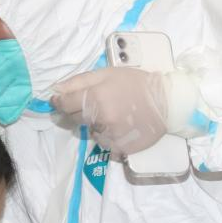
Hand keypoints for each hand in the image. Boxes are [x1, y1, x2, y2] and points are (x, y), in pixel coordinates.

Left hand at [52, 67, 174, 155]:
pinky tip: (119, 125)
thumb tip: (55, 90)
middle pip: (74, 119)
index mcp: (95, 98)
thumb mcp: (107, 73)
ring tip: (112, 113)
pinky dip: (106, 135)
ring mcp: (109, 136)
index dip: (58, 102)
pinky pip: (102, 143)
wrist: (166, 103)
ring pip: (89, 132)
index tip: (57, 100)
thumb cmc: (136, 83)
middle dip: (78, 112)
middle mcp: (100, 119)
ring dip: (94, 124)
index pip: (64, 105)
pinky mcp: (118, 149)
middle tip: (94, 103)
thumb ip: (78, 81)